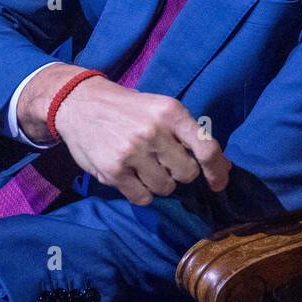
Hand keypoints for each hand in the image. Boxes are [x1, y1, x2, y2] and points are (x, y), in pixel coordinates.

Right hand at [40, 70, 231, 205]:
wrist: (79, 104)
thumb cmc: (129, 109)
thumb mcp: (161, 108)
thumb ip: (189, 134)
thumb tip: (222, 167)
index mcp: (171, 112)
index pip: (206, 148)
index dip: (217, 170)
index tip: (219, 183)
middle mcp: (154, 131)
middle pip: (187, 173)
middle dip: (180, 172)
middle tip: (164, 160)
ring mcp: (132, 152)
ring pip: (166, 187)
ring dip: (159, 182)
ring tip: (144, 165)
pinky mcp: (113, 171)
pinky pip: (143, 197)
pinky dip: (141, 191)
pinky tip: (131, 175)